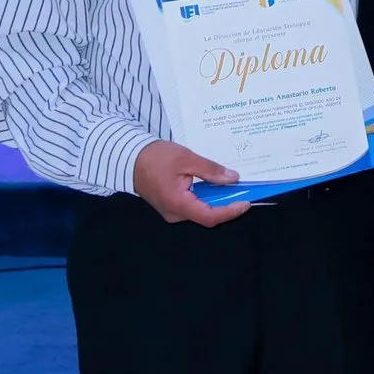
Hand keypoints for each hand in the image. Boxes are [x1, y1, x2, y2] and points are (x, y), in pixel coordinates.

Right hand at [132, 140, 248, 226]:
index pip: (210, 216)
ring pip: (200, 211)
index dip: (230, 212)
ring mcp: (171, 211)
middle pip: (206, 216)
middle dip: (226, 205)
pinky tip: (214, 186)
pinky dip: (206, 198)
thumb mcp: (186, 159)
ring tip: (232, 187)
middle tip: (243, 192)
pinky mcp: (170, 205)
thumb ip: (211, 171)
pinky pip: (192, 205)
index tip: (246, 203)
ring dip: (217, 200)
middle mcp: (175, 213)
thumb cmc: (155, 157)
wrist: (127, 157)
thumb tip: (233, 179)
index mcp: (178, 204)